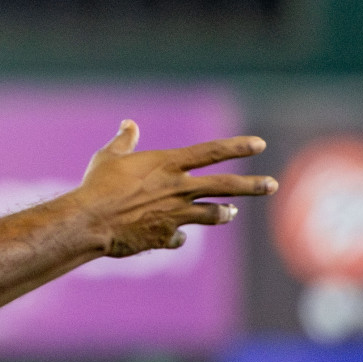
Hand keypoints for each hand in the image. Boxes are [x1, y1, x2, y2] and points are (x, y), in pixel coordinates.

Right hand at [73, 119, 276, 257]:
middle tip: (272, 185)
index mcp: (168, 164)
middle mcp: (179, 188)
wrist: (91, 222)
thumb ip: (124, 141)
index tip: (259, 145)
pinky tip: (178, 237)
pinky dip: (180, 236)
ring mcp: (176, 214)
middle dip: (253, 185)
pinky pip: (180, 237)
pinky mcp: (166, 236)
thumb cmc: (97, 185)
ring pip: (213, 214)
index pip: (212, 151)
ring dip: (224, 213)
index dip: (238, 147)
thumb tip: (128, 124)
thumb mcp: (109, 157)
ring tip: (231, 212)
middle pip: (226, 185)